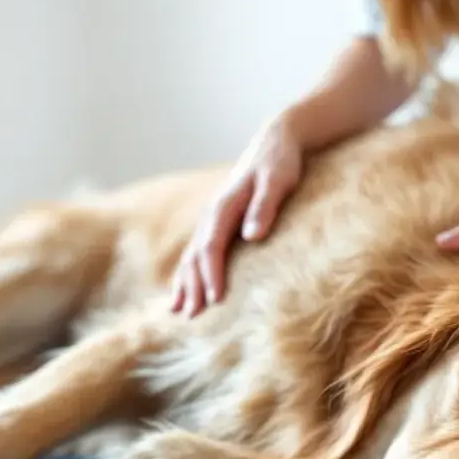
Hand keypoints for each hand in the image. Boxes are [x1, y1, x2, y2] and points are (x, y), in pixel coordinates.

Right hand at [170, 117, 303, 315]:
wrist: (274, 143)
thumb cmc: (280, 163)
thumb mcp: (278, 180)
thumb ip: (265, 207)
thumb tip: (252, 236)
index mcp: (223, 207)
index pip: (212, 246)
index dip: (211, 274)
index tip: (215, 300)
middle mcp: (211, 215)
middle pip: (195, 256)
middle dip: (192, 286)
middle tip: (192, 316)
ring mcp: (210, 219)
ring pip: (190, 256)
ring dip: (184, 284)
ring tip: (179, 312)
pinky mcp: (216, 224)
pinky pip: (195, 253)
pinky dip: (187, 273)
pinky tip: (183, 291)